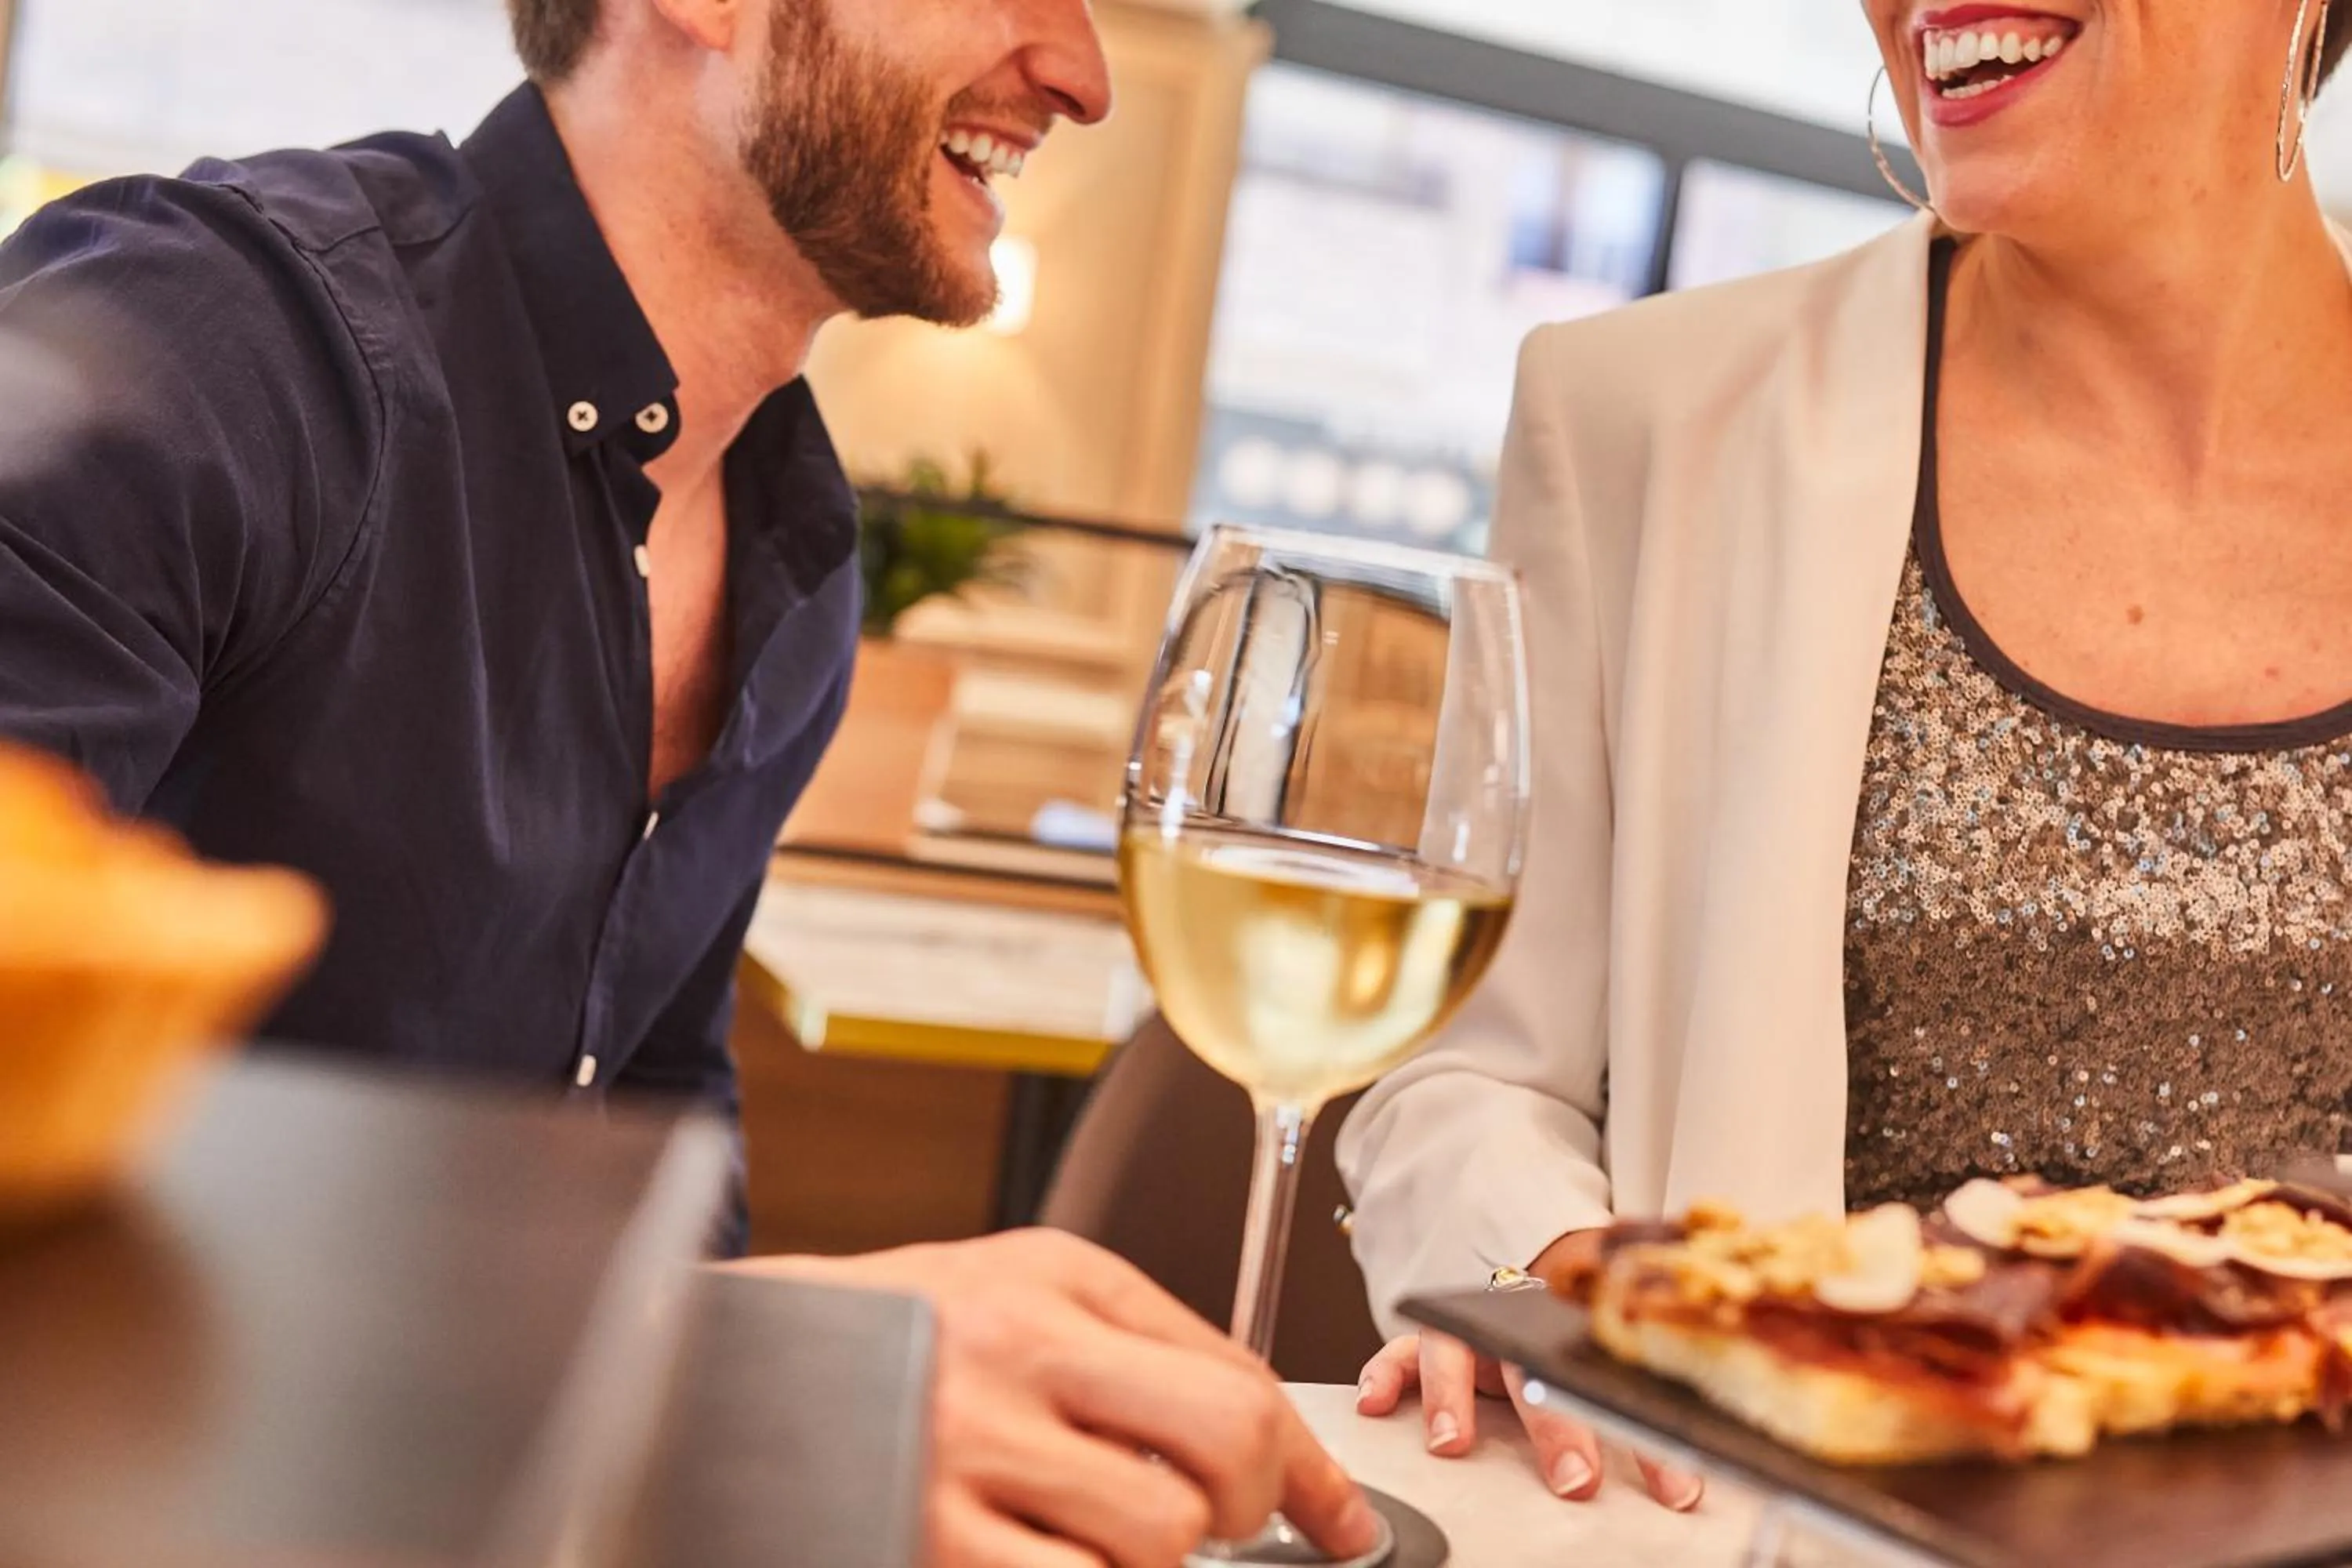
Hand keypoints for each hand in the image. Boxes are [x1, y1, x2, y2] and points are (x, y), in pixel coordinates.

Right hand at [733, 1230, 1380, 1567]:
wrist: (745, 1363)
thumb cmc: (903, 1330)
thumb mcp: (1027, 1289)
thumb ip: (1148, 1347)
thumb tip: (1275, 1442)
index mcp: (1055, 1278)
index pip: (1235, 1373)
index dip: (1309, 1466)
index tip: (1344, 1521)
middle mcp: (1018, 1352)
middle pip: (1221, 1445)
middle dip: (1250, 1503)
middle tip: (1224, 1519)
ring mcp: (969, 1452)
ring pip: (1156, 1542)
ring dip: (1151, 1557)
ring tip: (1094, 1527)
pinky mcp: (930, 1540)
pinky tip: (1044, 1551)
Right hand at [1356, 1332, 1704, 1511]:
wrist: (1531, 1249)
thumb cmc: (1575, 1311)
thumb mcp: (1617, 1338)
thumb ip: (1647, 1384)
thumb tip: (1706, 1463)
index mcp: (1580, 1325)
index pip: (1620, 1380)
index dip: (1647, 1436)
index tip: (1675, 1486)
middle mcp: (1524, 1322)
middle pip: (1539, 1367)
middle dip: (1555, 1426)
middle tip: (1576, 1478)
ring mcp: (1476, 1328)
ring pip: (1460, 1351)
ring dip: (1452, 1397)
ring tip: (1451, 1442)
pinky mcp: (1435, 1336)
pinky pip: (1401, 1348)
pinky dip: (1385, 1374)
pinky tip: (1376, 1403)